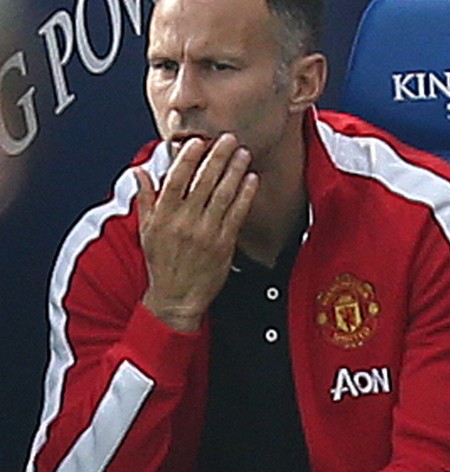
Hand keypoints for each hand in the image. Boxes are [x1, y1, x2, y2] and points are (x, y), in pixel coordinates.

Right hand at [136, 134, 258, 331]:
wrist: (177, 297)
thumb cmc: (162, 263)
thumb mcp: (146, 230)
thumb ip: (145, 199)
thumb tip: (139, 171)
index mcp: (163, 216)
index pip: (175, 179)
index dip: (187, 158)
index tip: (198, 141)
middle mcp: (184, 221)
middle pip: (203, 182)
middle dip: (217, 157)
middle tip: (229, 138)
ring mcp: (205, 232)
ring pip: (222, 194)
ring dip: (234, 171)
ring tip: (243, 153)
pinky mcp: (224, 244)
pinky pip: (236, 214)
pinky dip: (245, 195)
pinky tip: (251, 179)